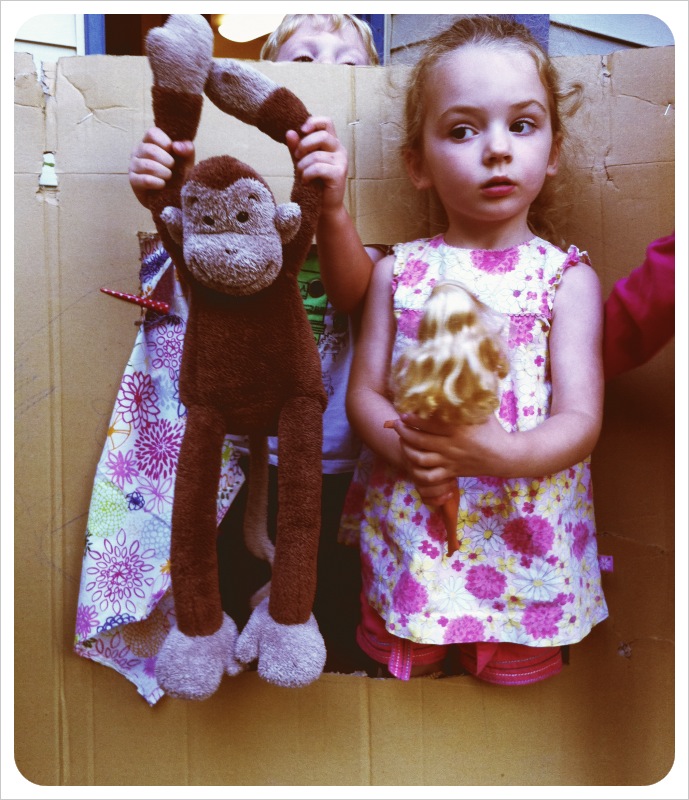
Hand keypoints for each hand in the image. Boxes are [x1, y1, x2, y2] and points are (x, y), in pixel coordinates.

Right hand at [128, 127, 195, 206]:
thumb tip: (176, 146)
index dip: (165, 142)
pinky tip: (162, 184)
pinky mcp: (133, 180)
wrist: (172, 196)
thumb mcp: (186, 160)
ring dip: (162, 172)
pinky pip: (144, 180)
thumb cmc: (178, 173)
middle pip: (149, 149)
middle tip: (173, 168)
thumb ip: (187, 149)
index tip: (173, 151)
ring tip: (169, 177)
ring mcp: (133, 165)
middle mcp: (138, 151)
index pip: (152, 133)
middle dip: (166, 160)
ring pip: (146, 165)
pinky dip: (157, 183)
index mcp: (150, 142)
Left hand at [285, 116, 347, 212]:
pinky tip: (305, 181)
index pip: (326, 122)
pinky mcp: (339, 174)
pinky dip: (307, 174)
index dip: (314, 122)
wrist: (325, 206)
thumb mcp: (303, 162)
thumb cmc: (315, 183)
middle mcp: (339, 149)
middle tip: (297, 157)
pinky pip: (318, 168)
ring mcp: (341, 162)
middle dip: (304, 145)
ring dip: (303, 165)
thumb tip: (289, 132)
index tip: (301, 130)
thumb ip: (297, 148)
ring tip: (300, 173)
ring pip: (317, 155)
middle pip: (322, 136)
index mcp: (332, 143)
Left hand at [387, 413, 512, 503]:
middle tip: (395, 424)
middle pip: (419, 440)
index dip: (413, 419)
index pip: (429, 424)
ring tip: (401, 441)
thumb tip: (457, 382)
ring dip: (407, 449)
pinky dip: (417, 471)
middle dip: (403, 432)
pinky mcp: (451, 472)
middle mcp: (452, 446)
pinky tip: (412, 462)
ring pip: (420, 459)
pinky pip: (429, 476)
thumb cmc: (493, 430)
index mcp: (458, 430)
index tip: (403, 413)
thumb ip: (467, 401)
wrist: (504, 456)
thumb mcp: (481, 412)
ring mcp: (450, 461)